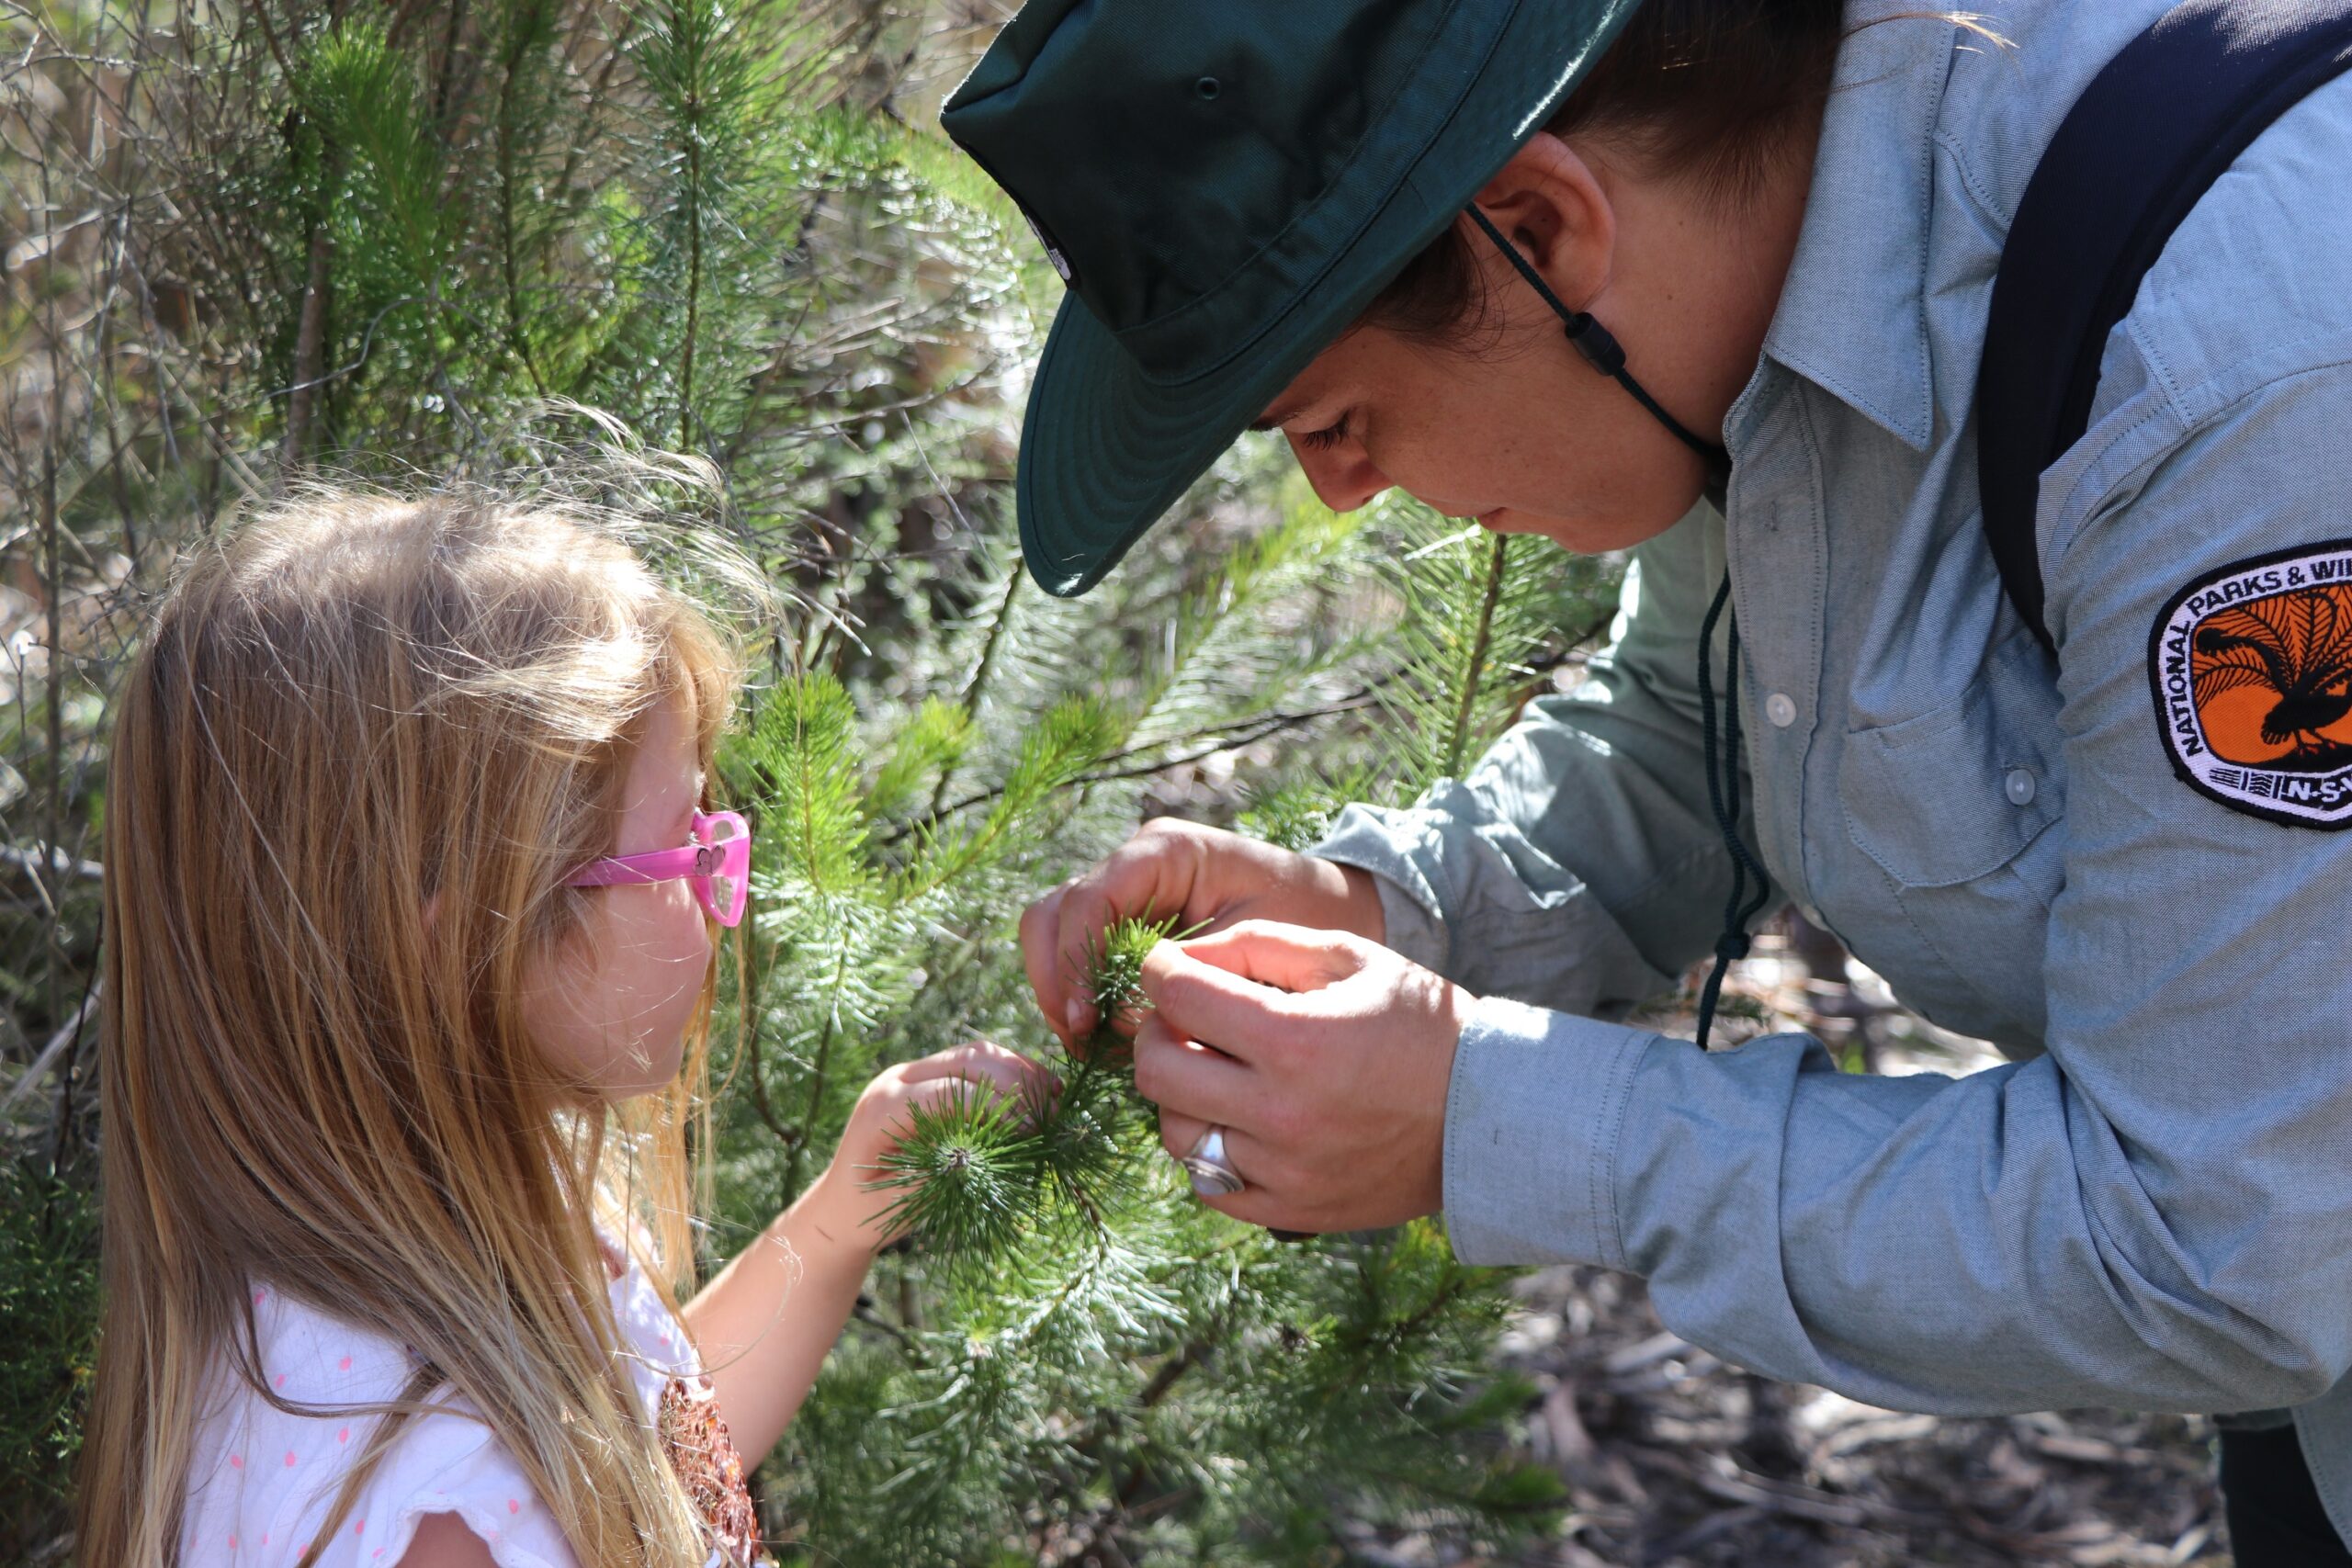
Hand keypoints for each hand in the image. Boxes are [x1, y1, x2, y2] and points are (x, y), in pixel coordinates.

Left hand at [805, 1041, 1057, 1252]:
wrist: (843, 1204)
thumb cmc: (866, 1211)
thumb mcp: (897, 1201)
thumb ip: (936, 1174)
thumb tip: (984, 1153)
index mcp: (882, 1107)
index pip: (947, 1091)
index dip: (993, 1106)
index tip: (1029, 1130)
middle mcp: (897, 1078)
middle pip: (966, 1060)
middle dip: (1015, 1082)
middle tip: (1051, 1114)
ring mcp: (915, 1072)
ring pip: (976, 1053)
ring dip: (1019, 1071)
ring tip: (1053, 1098)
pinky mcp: (933, 1076)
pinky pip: (977, 1062)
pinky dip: (1011, 1072)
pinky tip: (1041, 1090)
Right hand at [1021, 818, 1385, 1044]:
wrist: (1332, 913)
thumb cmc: (1302, 919)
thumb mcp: (1251, 944)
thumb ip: (1188, 976)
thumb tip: (1116, 1020)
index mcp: (1165, 851)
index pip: (1088, 900)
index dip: (1075, 962)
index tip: (1084, 1020)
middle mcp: (1132, 865)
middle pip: (1052, 914)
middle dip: (1055, 978)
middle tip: (1077, 1037)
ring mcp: (1123, 894)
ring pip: (1052, 936)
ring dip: (1060, 991)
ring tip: (1087, 1043)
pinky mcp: (1124, 927)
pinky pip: (1080, 958)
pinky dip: (1081, 997)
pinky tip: (1103, 1038)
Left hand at [1133, 921, 1472, 1234]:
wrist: (1489, 1114)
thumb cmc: (1421, 1024)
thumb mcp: (1351, 958)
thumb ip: (1261, 944)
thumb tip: (1184, 956)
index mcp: (1296, 1040)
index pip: (1178, 997)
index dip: (1162, 971)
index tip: (1174, 968)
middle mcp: (1281, 1112)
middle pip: (1156, 1070)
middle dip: (1157, 1032)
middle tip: (1187, 1021)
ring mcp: (1283, 1170)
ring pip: (1175, 1131)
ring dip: (1182, 1094)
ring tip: (1218, 1073)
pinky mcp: (1291, 1210)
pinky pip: (1209, 1185)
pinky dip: (1209, 1150)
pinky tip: (1238, 1121)